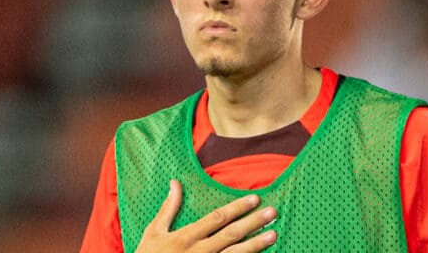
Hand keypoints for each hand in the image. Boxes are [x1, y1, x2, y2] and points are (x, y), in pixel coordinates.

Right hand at [135, 180, 276, 252]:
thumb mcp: (154, 231)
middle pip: (231, 235)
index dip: (237, 208)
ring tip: (273, 234)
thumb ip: (168, 207)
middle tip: (272, 212)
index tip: (254, 198)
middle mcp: (199, 252)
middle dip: (253, 223)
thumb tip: (175, 182)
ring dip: (256, 244)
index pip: (217, 219)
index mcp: (186, 236)